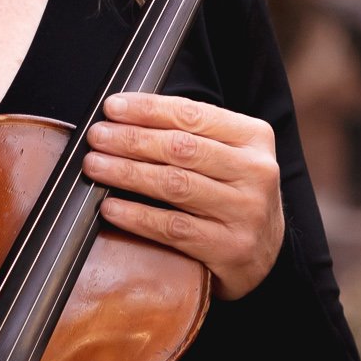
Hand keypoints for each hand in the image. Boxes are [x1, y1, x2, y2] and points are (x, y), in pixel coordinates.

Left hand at [82, 92, 283, 300]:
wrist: (265, 252)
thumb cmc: (233, 193)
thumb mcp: (228, 153)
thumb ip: (190, 133)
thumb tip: (124, 117)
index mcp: (254, 137)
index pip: (192, 114)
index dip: (147, 109)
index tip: (112, 108)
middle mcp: (255, 172)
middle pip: (180, 148)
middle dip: (131, 139)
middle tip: (97, 137)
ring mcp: (245, 212)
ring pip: (174, 185)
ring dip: (127, 173)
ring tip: (95, 166)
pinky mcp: (229, 248)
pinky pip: (172, 228)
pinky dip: (136, 216)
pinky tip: (111, 207)